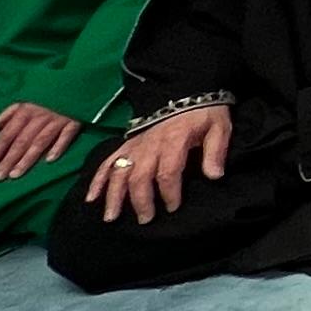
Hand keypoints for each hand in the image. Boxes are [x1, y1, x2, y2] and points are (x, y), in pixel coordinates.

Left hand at [0, 101, 83, 183]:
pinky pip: (66, 135)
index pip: (7, 134)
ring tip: (15, 175)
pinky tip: (50, 160)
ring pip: (40, 142)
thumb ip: (6, 115)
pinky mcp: (74, 121)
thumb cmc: (46, 96)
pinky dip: (59, 146)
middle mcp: (38, 117)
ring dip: (27, 159)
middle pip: (21, 141)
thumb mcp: (24, 101)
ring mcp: (57, 120)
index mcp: (25, 111)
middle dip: (8, 160)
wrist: (74, 84)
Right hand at [86, 103, 229, 223]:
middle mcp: (150, 145)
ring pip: (119, 172)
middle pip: (139, 177)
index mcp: (174, 141)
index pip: (167, 172)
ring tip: (111, 217)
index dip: (169, 193)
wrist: (187, 91)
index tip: (173, 208)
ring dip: (113, 195)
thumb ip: (216, 152)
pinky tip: (91, 198)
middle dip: (140, 201)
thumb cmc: (205, 113)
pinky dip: (97, 179)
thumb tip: (214, 176)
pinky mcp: (127, 144)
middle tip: (145, 219)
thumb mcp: (219, 128)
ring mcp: (135, 145)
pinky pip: (107, 161)